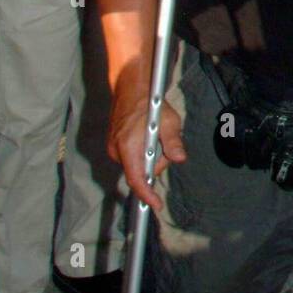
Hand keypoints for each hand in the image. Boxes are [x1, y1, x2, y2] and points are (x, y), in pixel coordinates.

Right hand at [108, 92, 186, 209]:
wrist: (130, 88)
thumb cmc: (150, 103)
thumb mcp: (169, 121)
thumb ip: (173, 142)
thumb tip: (179, 158)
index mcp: (128, 147)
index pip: (136, 180)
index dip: (147, 195)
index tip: (157, 205)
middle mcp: (116, 150)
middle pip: (140, 172)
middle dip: (156, 163)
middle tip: (166, 143)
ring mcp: (113, 148)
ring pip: (137, 164)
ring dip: (150, 156)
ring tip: (156, 134)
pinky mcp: (114, 145)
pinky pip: (132, 157)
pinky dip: (143, 151)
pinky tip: (147, 135)